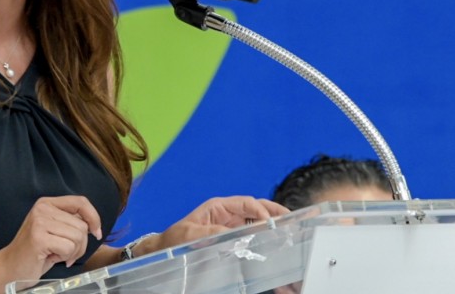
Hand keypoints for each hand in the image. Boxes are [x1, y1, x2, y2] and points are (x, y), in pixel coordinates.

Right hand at [0, 196, 101, 284]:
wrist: (9, 268)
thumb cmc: (35, 252)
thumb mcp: (53, 229)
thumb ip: (69, 221)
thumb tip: (93, 225)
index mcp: (47, 203)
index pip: (80, 202)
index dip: (93, 217)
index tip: (96, 232)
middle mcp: (43, 208)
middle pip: (82, 225)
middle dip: (80, 245)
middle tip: (65, 253)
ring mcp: (40, 222)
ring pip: (77, 237)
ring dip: (72, 252)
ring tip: (56, 254)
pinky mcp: (39, 238)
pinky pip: (68, 248)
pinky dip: (64, 257)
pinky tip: (50, 258)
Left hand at [138, 196, 288, 254]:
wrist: (163, 252)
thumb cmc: (174, 240)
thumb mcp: (190, 234)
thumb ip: (212, 232)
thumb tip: (235, 234)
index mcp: (218, 207)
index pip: (246, 203)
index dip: (260, 210)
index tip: (269, 222)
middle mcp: (227, 214)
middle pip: (256, 209)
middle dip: (274, 212)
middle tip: (291, 220)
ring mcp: (230, 226)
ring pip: (257, 221)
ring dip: (272, 223)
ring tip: (288, 229)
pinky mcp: (231, 239)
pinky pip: (251, 234)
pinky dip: (264, 236)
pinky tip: (273, 241)